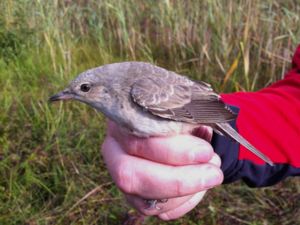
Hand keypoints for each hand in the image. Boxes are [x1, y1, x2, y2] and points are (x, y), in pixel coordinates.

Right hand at [101, 121, 222, 219]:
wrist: (169, 131)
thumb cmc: (172, 118)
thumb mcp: (179, 111)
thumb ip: (188, 120)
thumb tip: (204, 134)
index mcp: (120, 124)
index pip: (136, 140)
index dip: (170, 150)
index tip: (205, 151)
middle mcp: (113, 152)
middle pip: (130, 175)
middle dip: (176, 180)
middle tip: (213, 173)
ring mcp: (122, 178)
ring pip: (143, 200)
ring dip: (185, 193)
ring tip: (211, 174)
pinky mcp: (136, 197)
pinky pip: (158, 211)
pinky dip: (184, 202)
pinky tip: (199, 187)